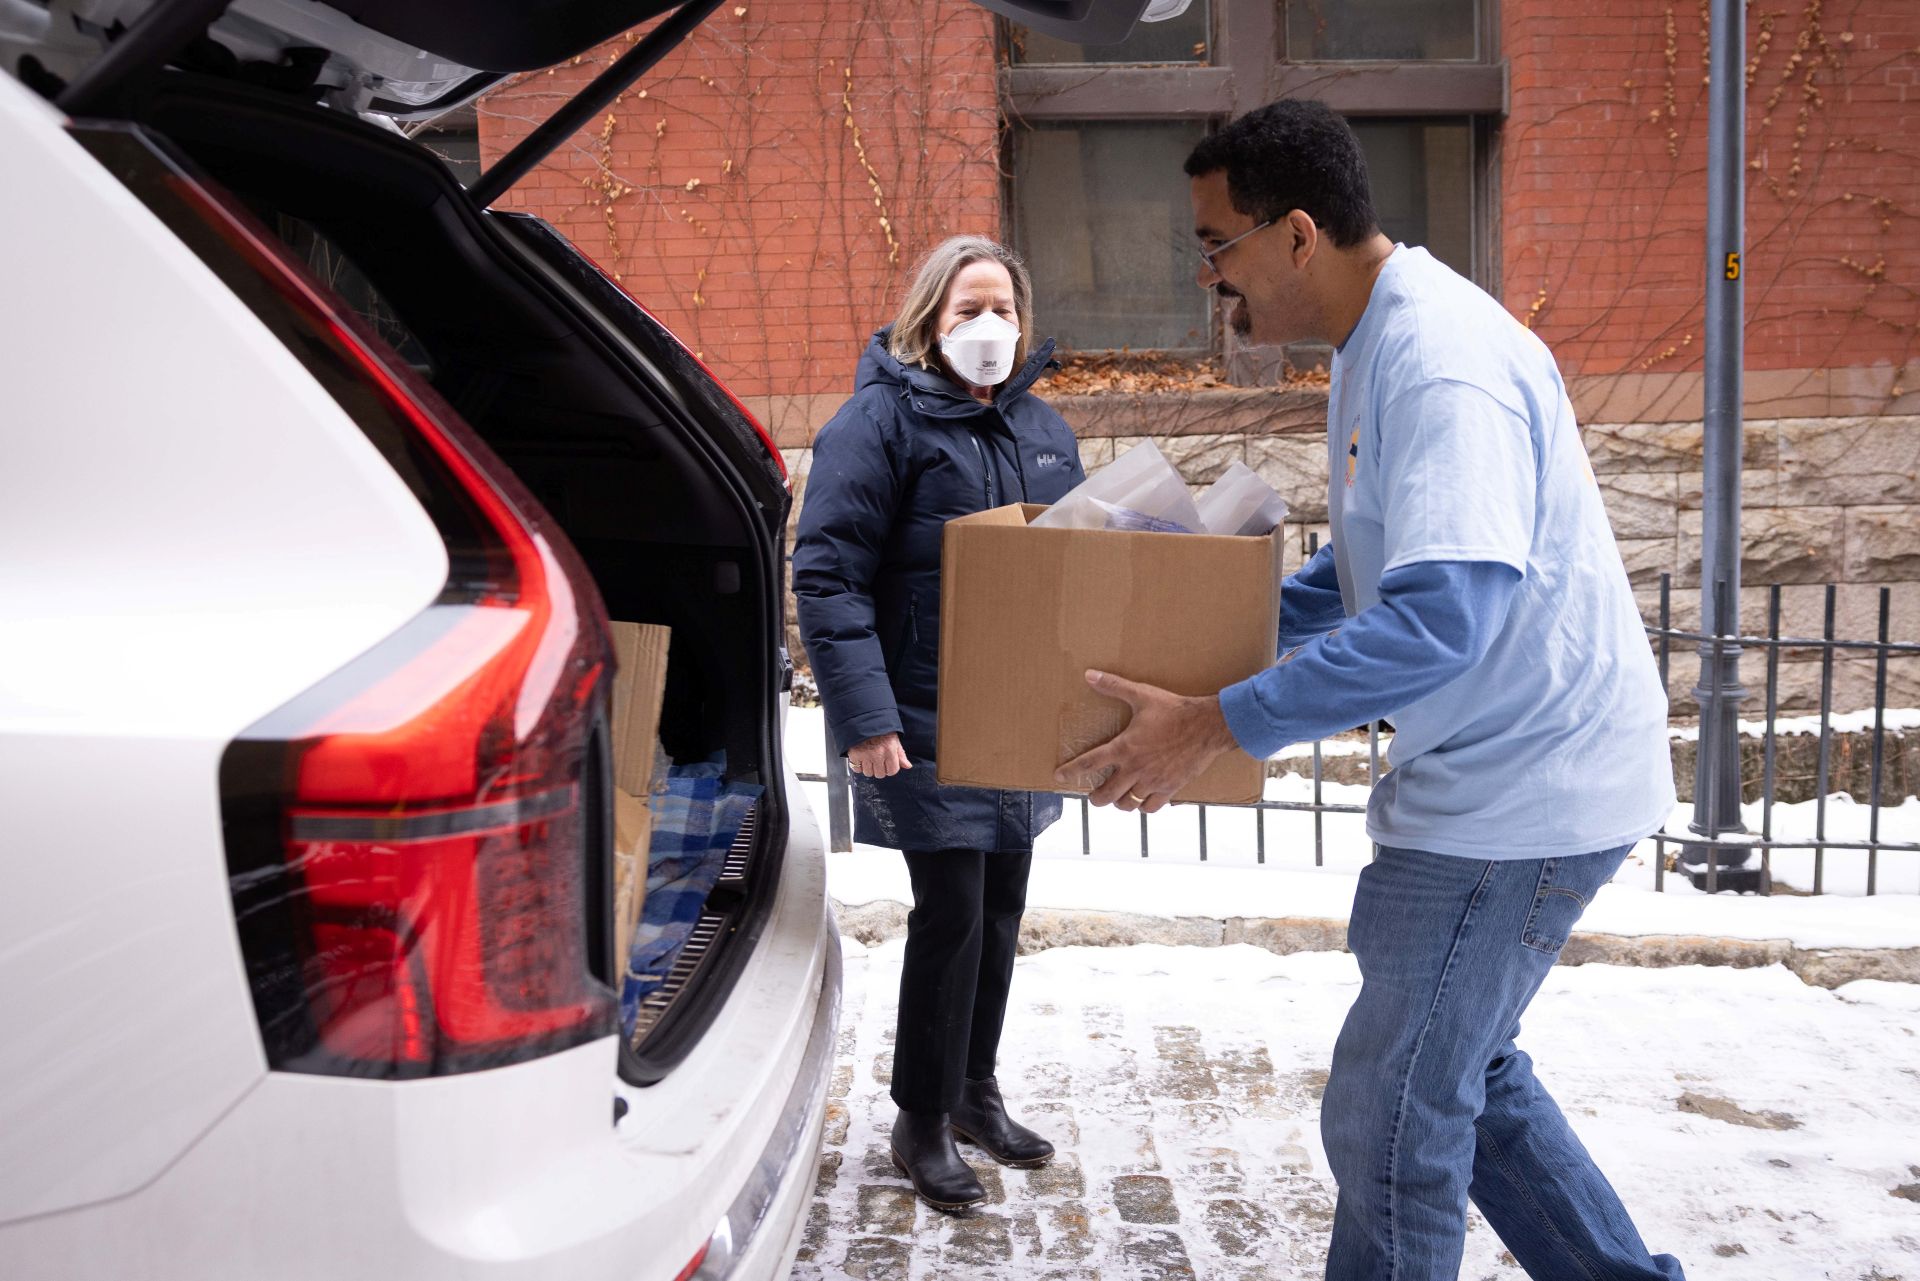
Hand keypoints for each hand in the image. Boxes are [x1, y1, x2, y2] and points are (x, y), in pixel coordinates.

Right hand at [847, 732, 911, 778]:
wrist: (863, 719)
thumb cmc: (880, 729)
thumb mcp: (894, 739)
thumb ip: (901, 754)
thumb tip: (908, 766)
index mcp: (889, 750)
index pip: (892, 771)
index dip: (890, 768)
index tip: (887, 764)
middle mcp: (878, 754)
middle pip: (880, 774)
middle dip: (880, 769)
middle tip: (877, 760)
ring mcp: (865, 756)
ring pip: (868, 773)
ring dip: (869, 768)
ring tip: (869, 759)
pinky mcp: (854, 755)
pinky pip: (857, 769)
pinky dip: (858, 766)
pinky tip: (861, 759)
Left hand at [1054, 670, 1238, 812]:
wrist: (1207, 725)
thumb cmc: (1174, 709)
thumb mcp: (1141, 694)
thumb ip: (1113, 686)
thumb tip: (1089, 675)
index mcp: (1124, 748)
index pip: (1089, 763)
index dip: (1071, 771)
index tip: (1059, 776)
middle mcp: (1135, 768)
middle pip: (1106, 795)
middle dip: (1095, 798)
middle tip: (1093, 796)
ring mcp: (1152, 781)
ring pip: (1127, 804)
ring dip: (1119, 803)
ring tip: (1118, 798)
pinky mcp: (1170, 788)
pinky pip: (1151, 807)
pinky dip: (1143, 807)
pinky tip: (1142, 800)